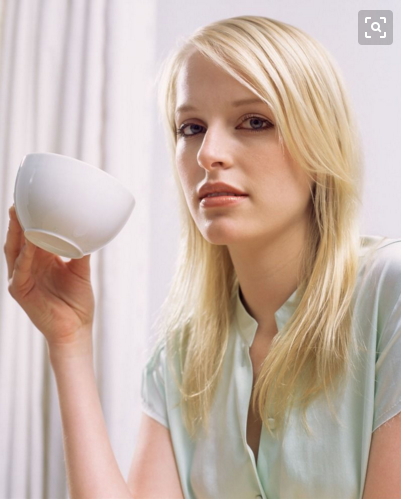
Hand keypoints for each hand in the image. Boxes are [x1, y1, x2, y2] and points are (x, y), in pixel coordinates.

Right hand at [4, 205, 94, 350]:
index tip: (34, 199)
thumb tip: (90, 229)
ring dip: (16, 232)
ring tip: (19, 213)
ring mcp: (21, 277)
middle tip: (20, 200)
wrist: (76, 328)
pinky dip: (24, 256)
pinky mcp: (19, 290)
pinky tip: (28, 244)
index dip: (31, 218)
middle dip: (18, 220)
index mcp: (41, 259)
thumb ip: (81, 251)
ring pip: (14, 250)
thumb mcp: (80, 271)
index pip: (32, 234)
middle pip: (19, 238)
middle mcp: (28, 266)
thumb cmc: (77, 302)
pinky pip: (20, 270)